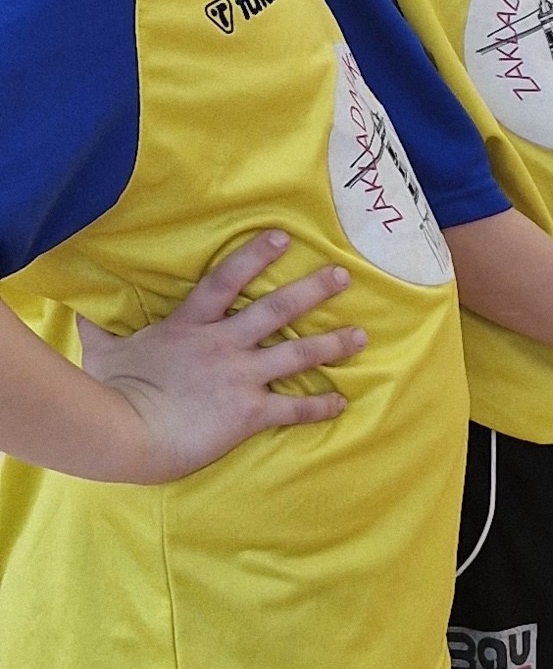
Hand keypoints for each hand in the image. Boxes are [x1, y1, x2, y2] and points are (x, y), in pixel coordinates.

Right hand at [78, 234, 365, 478]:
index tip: (283, 238)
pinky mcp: (249, 412)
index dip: (255, 256)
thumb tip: (76, 310)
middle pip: (277, 308)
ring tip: (360, 336)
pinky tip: (341, 402)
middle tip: (343, 274)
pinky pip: (294, 408)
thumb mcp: (103, 349)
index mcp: (190, 325)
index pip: (226, 279)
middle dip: (313, 289)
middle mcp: (223, 344)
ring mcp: (240, 376)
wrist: (127, 430)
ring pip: (298, 353)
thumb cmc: (111, 390)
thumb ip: (98, 328)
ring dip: (332, 344)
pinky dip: (320, 406)